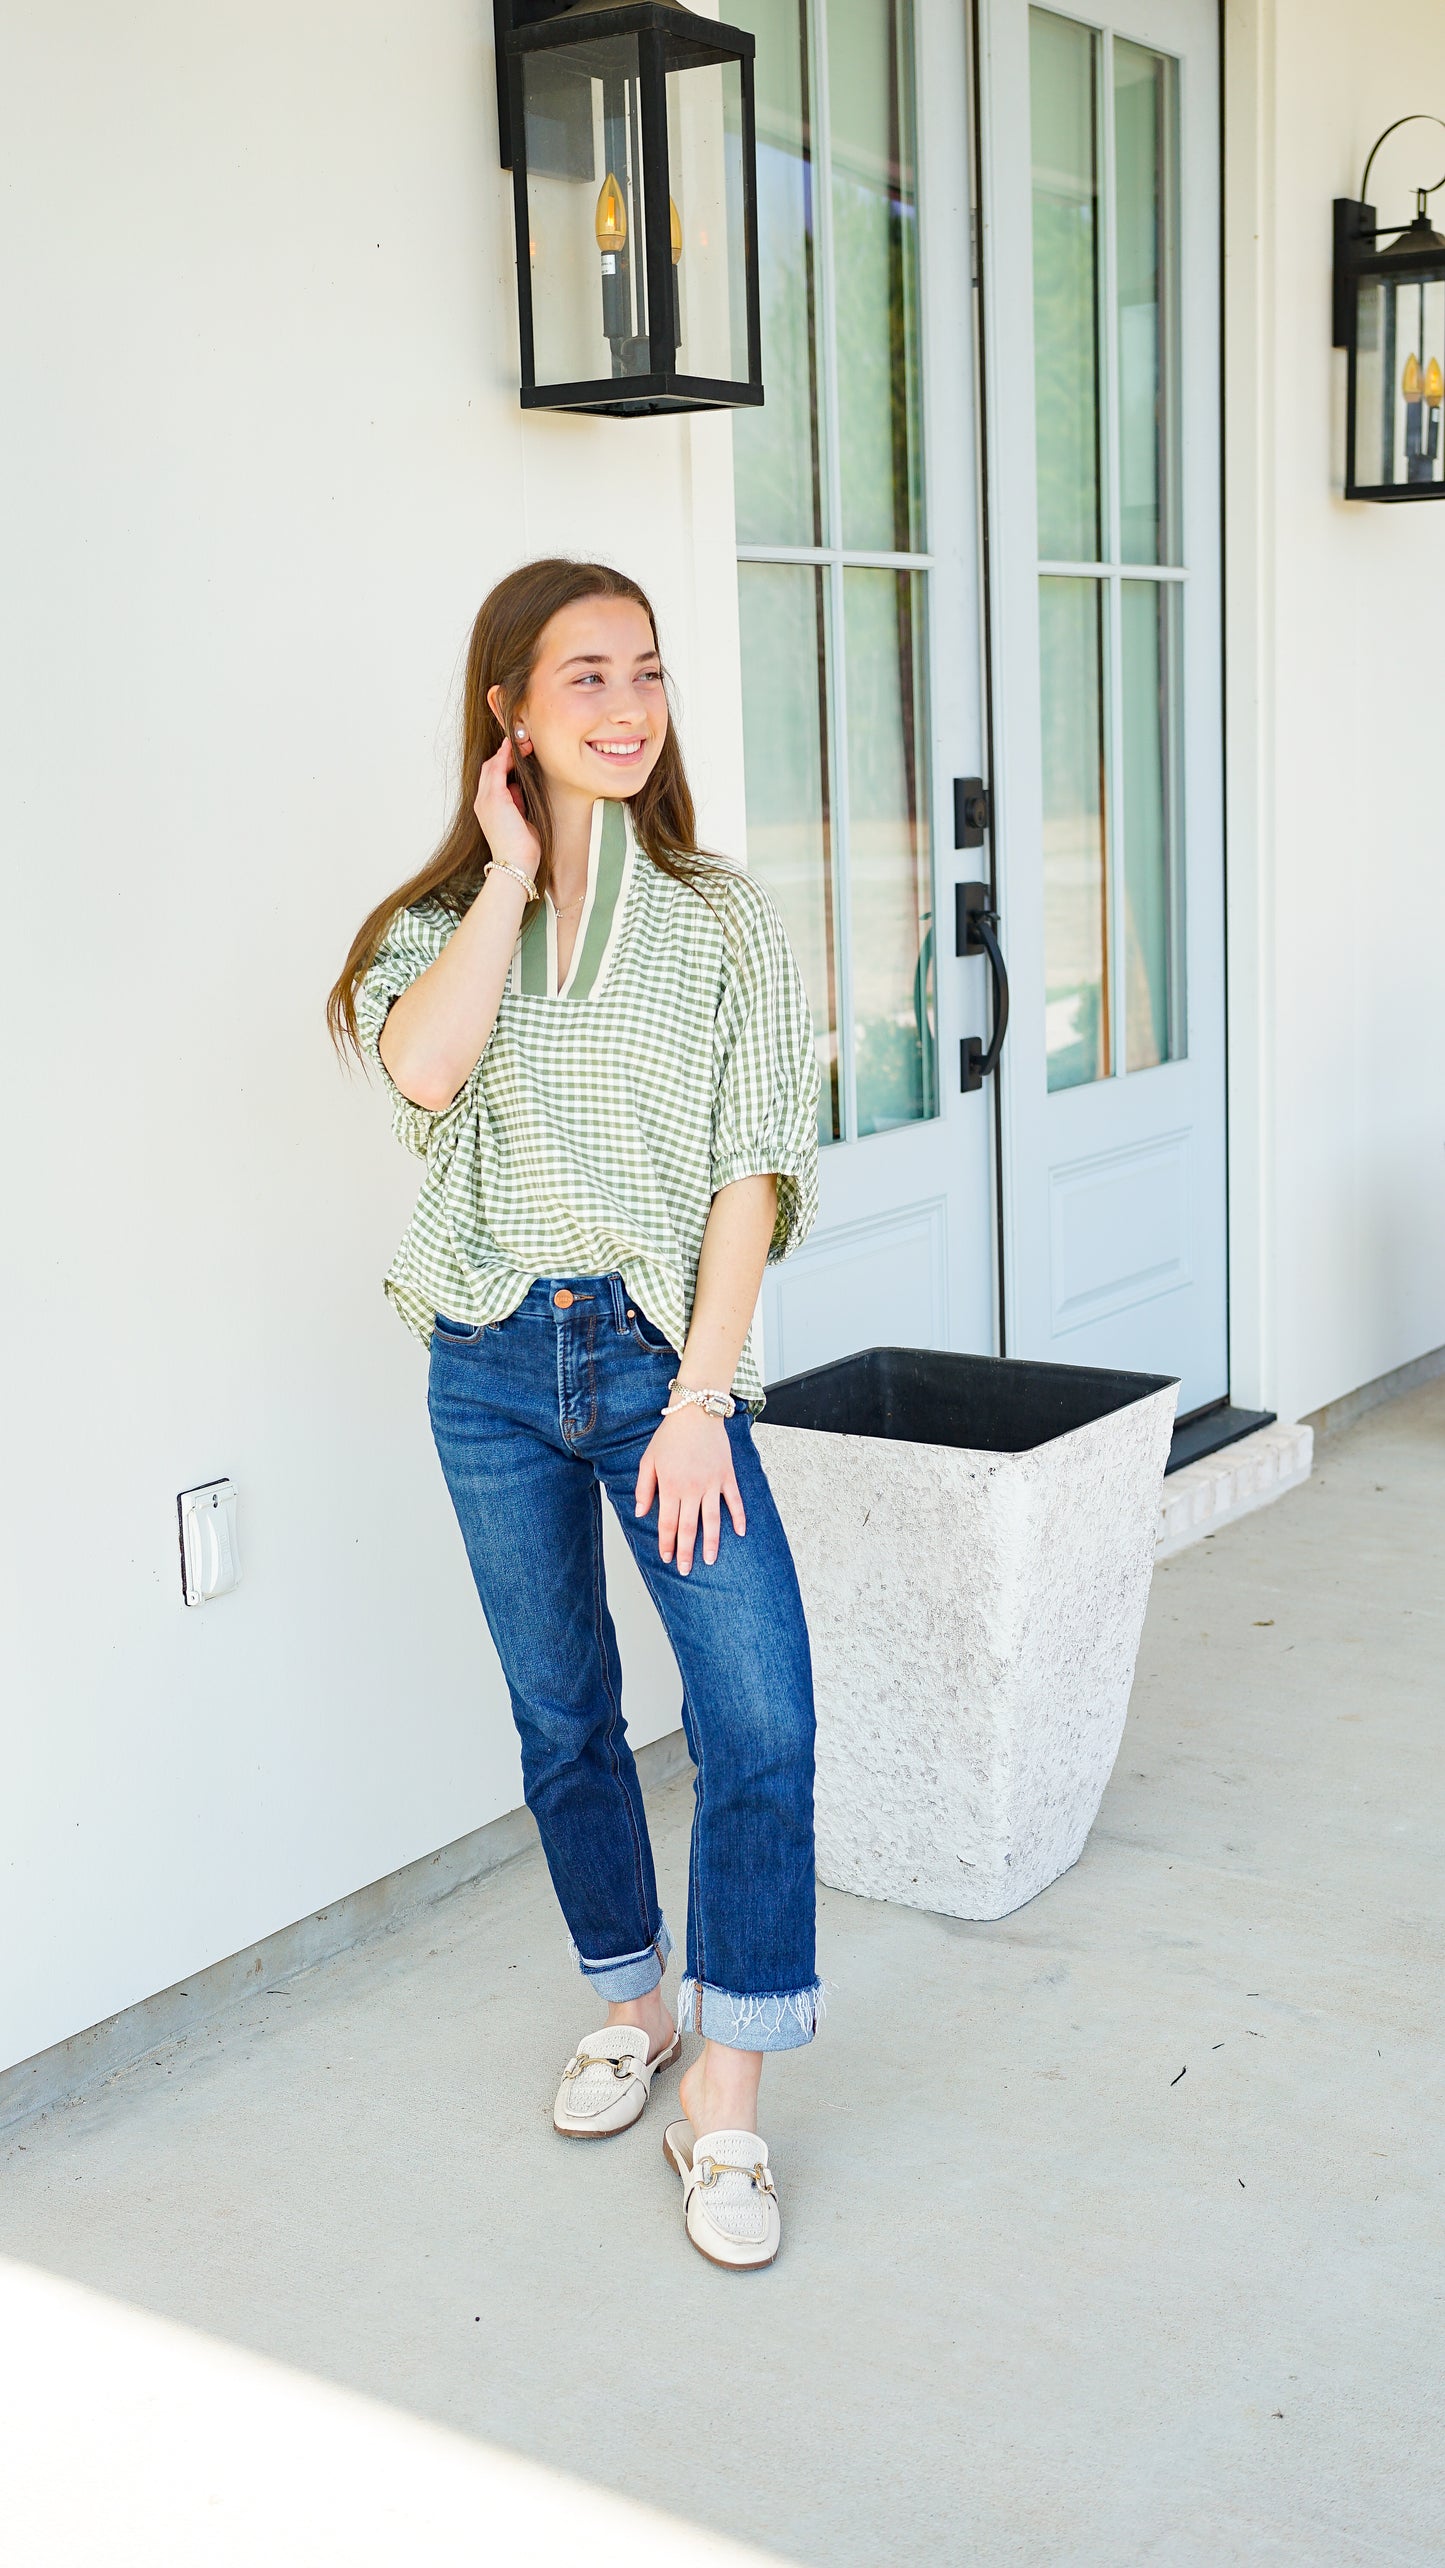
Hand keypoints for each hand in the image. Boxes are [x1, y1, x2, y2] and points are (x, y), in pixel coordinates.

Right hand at [473, 735, 540, 881]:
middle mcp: (483, 802)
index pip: (492, 780)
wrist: (515, 863)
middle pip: (489, 770)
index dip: (504, 765)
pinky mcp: (494, 798)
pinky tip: (513, 747)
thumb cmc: (521, 848)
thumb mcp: (520, 820)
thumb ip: (517, 804)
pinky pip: (497, 768)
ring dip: (506, 753)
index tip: (518, 756)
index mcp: (488, 809)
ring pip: (492, 767)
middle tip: (522, 745)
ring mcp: (486, 800)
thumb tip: (518, 789)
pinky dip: (505, 756)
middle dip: (505, 756)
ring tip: (522, 744)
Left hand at [634, 1405, 745, 1574]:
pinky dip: (738, 1517)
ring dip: (711, 1543)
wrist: (695, 1413)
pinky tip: (739, 1533)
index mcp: (671, 1486)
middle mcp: (692, 1489)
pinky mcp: (727, 1475)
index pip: (668, 1523)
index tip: (666, 1558)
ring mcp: (712, 1483)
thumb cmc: (670, 1436)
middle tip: (685, 1569)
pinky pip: (735, 1501)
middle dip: (686, 1551)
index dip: (666, 1543)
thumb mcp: (648, 1460)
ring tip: (710, 1560)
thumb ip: (644, 1488)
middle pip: (688, 1527)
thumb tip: (641, 1513)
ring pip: (712, 1520)